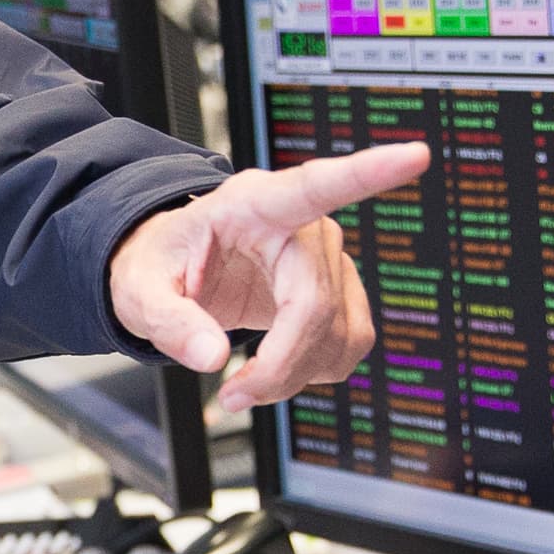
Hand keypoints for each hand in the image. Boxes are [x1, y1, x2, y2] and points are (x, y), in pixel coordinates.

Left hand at [109, 143, 428, 412]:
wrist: (172, 270)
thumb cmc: (158, 264)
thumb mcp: (139, 290)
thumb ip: (169, 323)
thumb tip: (212, 357)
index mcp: (251, 203)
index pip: (315, 186)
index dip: (368, 172)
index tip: (414, 156)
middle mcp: (300, 225)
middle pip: (317, 305)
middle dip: (279, 365)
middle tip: (233, 397)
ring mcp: (325, 256)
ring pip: (338, 333)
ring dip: (294, 375)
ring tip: (244, 385)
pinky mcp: (337, 289)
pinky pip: (350, 342)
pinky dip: (315, 371)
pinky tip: (280, 368)